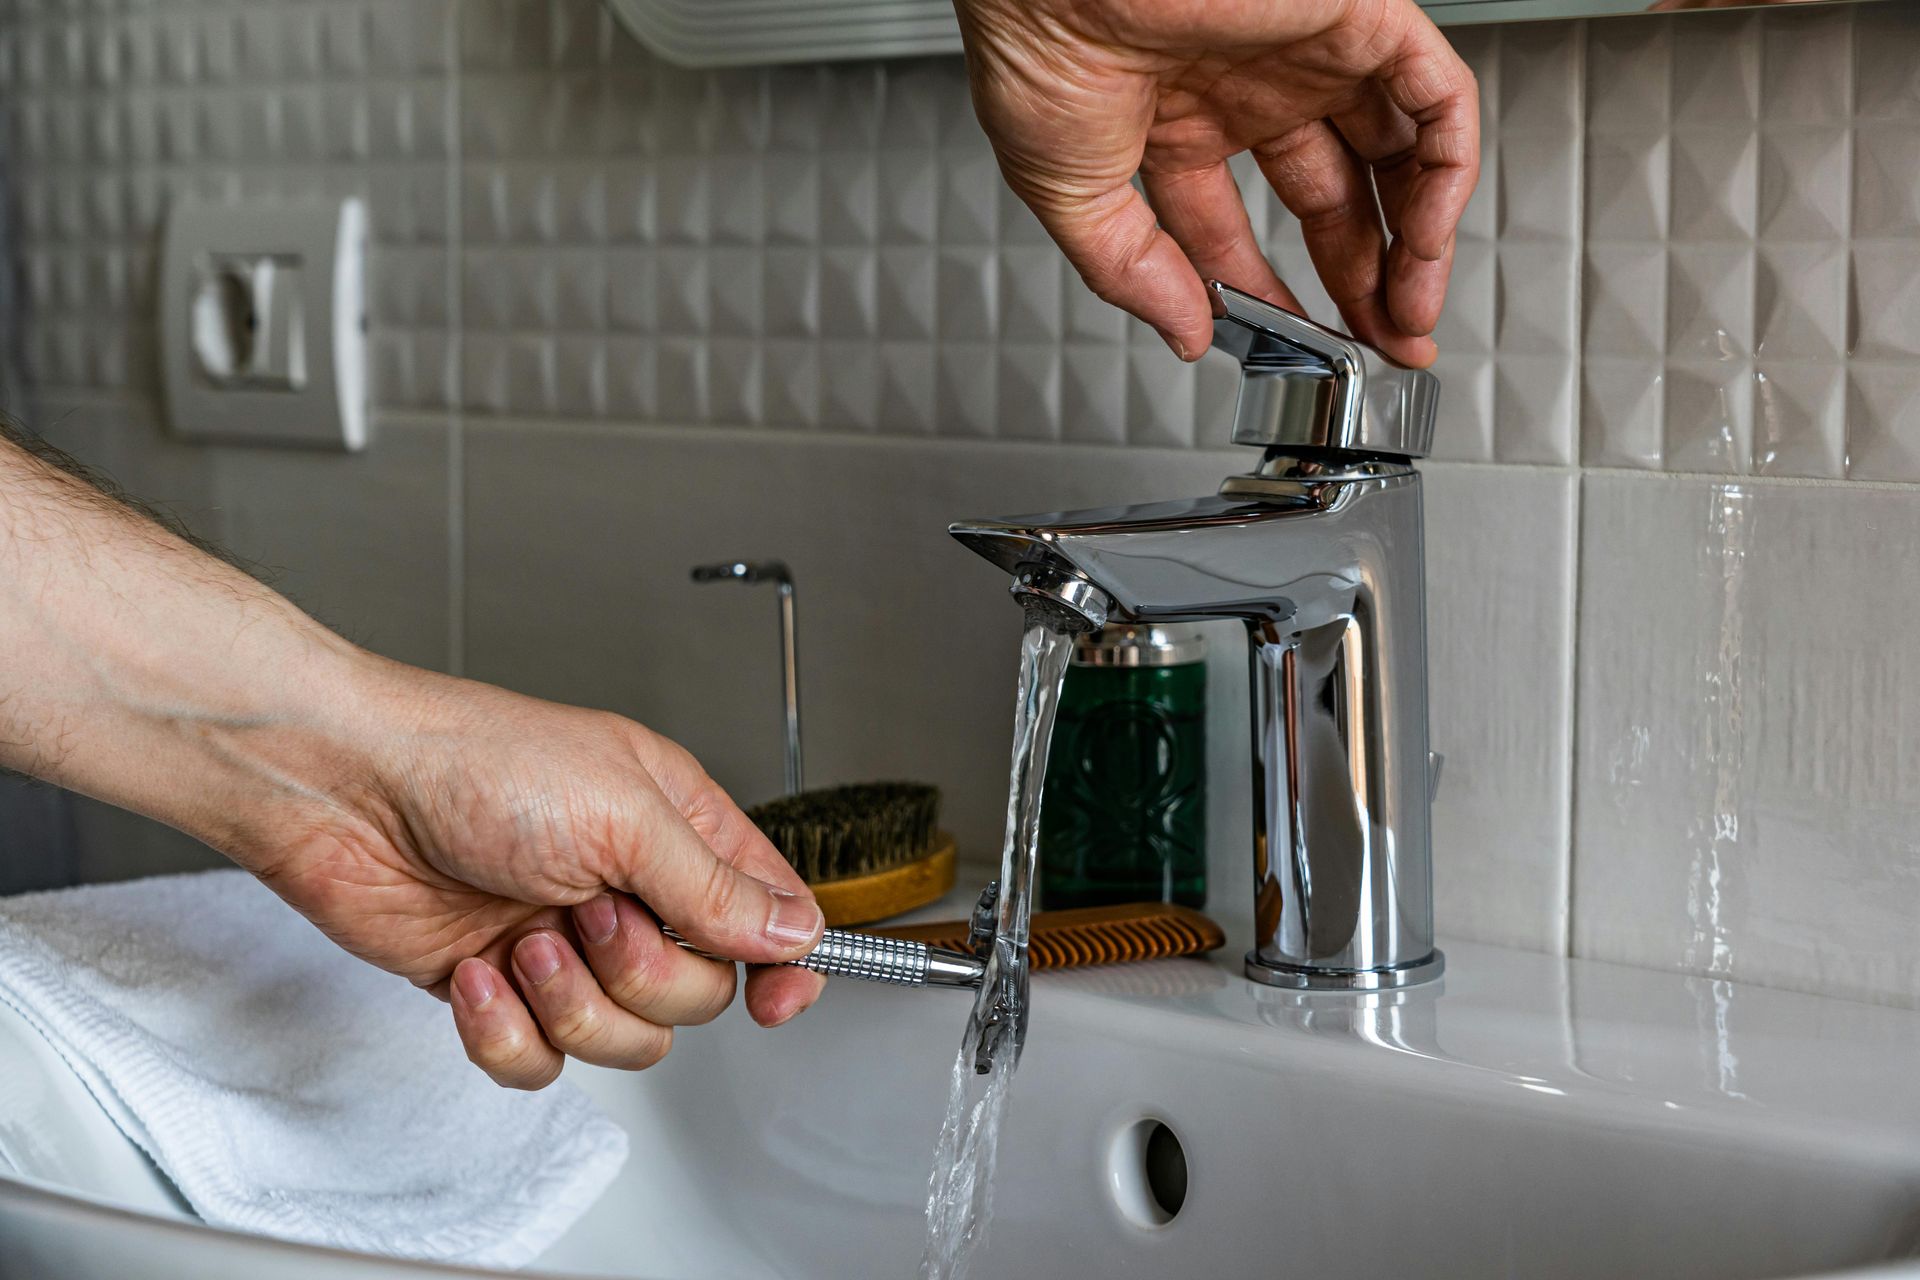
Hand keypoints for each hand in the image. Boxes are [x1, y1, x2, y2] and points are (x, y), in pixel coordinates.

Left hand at [2, 430, 823, 1092]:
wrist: (343, 791)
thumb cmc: (474, 762)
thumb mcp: (623, 814)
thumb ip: (716, 887)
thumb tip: (794, 932)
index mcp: (676, 828)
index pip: (766, 912)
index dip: (784, 963)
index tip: (777, 999)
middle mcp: (629, 889)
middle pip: (699, 992)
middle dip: (643, 973)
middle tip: (591, 917)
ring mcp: (565, 943)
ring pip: (623, 1039)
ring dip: (571, 1003)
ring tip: (524, 940)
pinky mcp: (499, 989)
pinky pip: (540, 1062)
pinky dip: (505, 1030)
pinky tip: (473, 971)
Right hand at [952, 0, 1479, 366]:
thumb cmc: (1037, 41)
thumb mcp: (1065, 191)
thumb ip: (1130, 271)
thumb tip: (1184, 334)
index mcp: (1178, 119)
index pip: (1238, 229)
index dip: (1270, 297)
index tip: (1293, 346)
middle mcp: (1250, 85)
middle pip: (1334, 199)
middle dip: (1363, 280)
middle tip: (1381, 344)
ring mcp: (1308, 52)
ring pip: (1397, 154)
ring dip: (1416, 242)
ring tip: (1410, 313)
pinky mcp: (1357, 16)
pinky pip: (1435, 100)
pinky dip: (1447, 175)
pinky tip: (1427, 240)